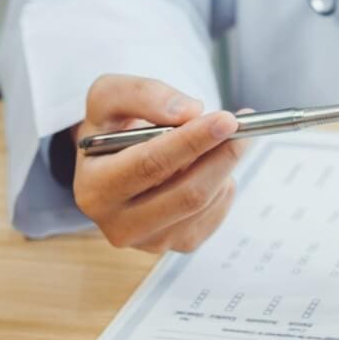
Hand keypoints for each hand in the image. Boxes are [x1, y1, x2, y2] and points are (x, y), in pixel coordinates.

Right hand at [73, 74, 246, 253]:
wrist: (114, 163)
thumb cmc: (112, 129)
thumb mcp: (109, 97)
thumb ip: (142, 94)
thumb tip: (189, 112)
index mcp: (95, 189)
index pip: (150, 165)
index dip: (192, 141)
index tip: (226, 120)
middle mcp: (119, 225)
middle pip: (187, 194)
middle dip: (221, 156)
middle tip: (243, 126)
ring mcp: (151, 241)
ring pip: (207, 203)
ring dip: (224, 166)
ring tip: (220, 139)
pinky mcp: (179, 245)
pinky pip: (217, 213)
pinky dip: (223, 184)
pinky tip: (209, 166)